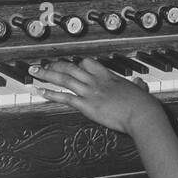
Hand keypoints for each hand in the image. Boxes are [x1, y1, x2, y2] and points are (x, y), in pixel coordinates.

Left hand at [29, 58, 161, 134]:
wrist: (142, 114)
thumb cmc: (144, 105)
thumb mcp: (140, 91)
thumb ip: (138, 86)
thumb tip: (140, 83)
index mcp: (109, 77)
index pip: (88, 64)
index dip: (76, 64)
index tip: (69, 65)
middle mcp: (97, 81)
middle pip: (71, 68)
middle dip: (54, 65)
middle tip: (42, 65)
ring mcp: (90, 92)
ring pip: (64, 79)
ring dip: (46, 74)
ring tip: (33, 72)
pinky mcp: (87, 105)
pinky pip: (64, 97)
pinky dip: (50, 93)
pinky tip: (40, 91)